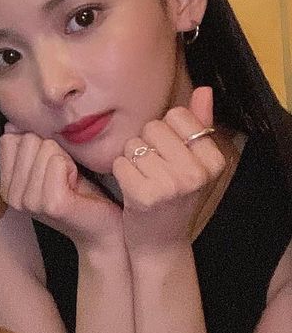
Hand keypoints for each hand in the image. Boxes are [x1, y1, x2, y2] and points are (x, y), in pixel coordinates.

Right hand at [0, 125, 121, 252]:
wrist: (102, 228)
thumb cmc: (79, 193)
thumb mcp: (46, 166)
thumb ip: (26, 146)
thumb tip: (11, 124)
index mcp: (7, 187)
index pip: (9, 139)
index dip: (36, 145)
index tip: (50, 167)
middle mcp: (12, 197)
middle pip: (28, 140)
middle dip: (52, 150)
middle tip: (63, 176)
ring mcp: (30, 202)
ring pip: (45, 148)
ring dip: (65, 160)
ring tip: (70, 182)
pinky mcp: (51, 204)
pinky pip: (59, 162)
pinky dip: (73, 167)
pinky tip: (76, 185)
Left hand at [111, 86, 226, 255]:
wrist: (160, 242)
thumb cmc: (173, 197)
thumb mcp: (194, 162)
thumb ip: (199, 124)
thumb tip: (204, 90)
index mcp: (213, 160)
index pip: (177, 116)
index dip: (165, 131)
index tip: (169, 155)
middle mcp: (196, 173)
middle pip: (153, 128)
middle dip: (145, 144)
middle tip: (153, 170)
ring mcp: (171, 185)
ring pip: (133, 144)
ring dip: (131, 159)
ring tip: (143, 179)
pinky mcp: (144, 196)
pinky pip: (120, 163)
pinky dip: (120, 173)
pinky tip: (131, 189)